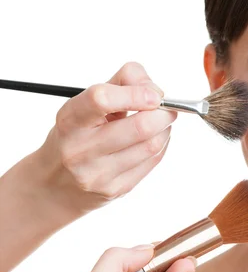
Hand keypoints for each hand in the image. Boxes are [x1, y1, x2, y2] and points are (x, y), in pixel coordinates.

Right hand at [37, 61, 175, 215]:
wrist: (57, 184)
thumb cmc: (77, 134)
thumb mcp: (86, 103)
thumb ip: (121, 83)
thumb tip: (155, 89)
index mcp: (70, 120)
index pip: (102, 99)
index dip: (136, 93)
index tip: (154, 94)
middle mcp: (80, 149)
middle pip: (140, 127)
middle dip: (163, 113)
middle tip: (166, 107)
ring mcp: (98, 173)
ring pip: (151, 145)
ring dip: (165, 128)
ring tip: (159, 122)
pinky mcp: (115, 189)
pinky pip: (153, 161)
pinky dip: (161, 144)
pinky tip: (152, 139)